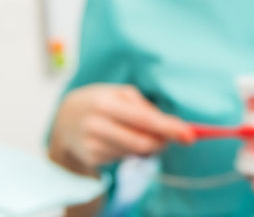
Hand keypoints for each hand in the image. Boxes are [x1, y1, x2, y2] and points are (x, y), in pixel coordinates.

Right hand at [48, 84, 194, 175]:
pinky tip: (117, 139)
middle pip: (142, 143)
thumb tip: (172, 126)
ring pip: (135, 153)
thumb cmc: (100, 102)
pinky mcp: (92, 158)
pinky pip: (124, 158)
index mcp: (106, 103)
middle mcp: (97, 125)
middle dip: (162, 142)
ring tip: (133, 132)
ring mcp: (92, 144)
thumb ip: (145, 108)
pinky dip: (130, 151)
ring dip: (146, 146)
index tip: (189, 135)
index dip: (168, 128)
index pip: (143, 119)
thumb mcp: (120, 94)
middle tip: (168, 137)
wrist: (63, 120)